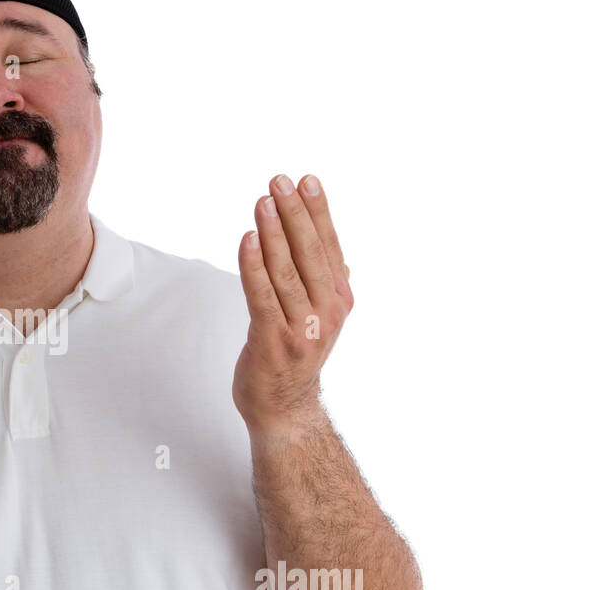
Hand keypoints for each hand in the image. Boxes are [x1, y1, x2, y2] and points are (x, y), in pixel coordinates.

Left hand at [233, 174, 353, 435]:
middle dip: (294, 213)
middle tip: (280, 181)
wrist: (285, 409)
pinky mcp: (273, 340)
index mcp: (339, 300)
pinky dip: (254, 265)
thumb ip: (327, 286)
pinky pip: (262, 295)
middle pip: (309, 252)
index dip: (318, 211)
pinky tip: (248, 240)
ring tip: (262, 202)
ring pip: (285, 270)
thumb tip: (341, 257)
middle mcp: (326, 311)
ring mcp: (301, 327)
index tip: (306, 180)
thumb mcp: (321, 319)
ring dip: (274, 232)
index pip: (329, 246)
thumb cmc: (296, 359)